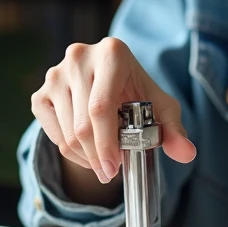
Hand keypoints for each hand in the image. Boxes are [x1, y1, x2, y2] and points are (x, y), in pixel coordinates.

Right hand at [31, 37, 195, 183]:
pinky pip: (51, 132)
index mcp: (112, 53)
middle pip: (82, 123)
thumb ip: (174, 130)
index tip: (114, 168)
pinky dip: (68, 151)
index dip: (106, 143)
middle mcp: (79, 57)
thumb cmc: (136, 94)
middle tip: (110, 173)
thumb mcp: (160, 108)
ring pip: (66, 132)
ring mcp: (56, 73)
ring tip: (103, 161)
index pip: (100, 107)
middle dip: (97, 156)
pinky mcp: (41, 91)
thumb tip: (187, 153)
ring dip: (85, 157)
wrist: (109, 80)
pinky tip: (86, 151)